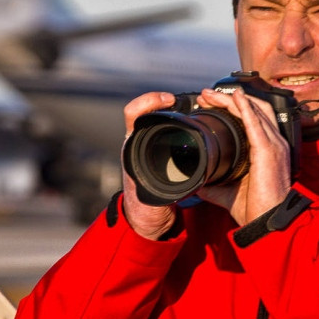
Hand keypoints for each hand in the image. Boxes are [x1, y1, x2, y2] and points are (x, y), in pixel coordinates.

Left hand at [120, 91, 178, 239]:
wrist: (145, 217)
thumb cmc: (145, 209)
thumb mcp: (155, 201)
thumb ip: (164, 195)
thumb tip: (176, 191)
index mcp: (133, 150)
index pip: (133, 114)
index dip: (149, 101)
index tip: (169, 100)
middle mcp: (136, 143)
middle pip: (145, 110)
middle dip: (162, 101)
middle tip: (180, 100)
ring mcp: (146, 145)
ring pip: (155, 117)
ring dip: (169, 109)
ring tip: (185, 106)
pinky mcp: (155, 149)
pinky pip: (163, 127)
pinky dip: (174, 119)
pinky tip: (186, 120)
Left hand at [195, 88, 291, 225]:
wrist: (267, 221)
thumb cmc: (255, 208)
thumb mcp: (229, 191)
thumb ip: (215, 182)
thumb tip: (199, 179)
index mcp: (268, 149)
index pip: (253, 118)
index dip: (234, 107)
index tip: (211, 104)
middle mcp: (274, 143)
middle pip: (253, 109)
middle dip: (229, 98)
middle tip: (206, 95)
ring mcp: (274, 144)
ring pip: (253, 111)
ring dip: (231, 99)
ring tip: (211, 94)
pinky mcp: (268, 150)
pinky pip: (256, 122)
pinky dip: (245, 108)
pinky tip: (235, 97)